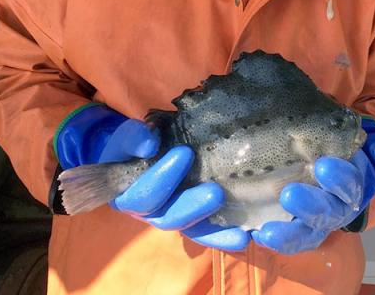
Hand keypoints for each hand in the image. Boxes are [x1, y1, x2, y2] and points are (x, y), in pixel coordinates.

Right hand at [55, 104, 248, 250]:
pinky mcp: (194, 221)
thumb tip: (149, 143)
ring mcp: (173, 218)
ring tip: (239, 229)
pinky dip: (225, 237)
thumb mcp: (130, 137)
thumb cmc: (135, 146)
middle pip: (169, 218)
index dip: (161, 177)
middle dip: (192, 206)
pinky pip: (208, 234)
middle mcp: (151, 214)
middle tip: (215, 192)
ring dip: (215, 230)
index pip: (142, 195)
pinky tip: (244, 237)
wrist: (143, 155)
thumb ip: (135, 138)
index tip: (184, 152)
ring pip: (192, 230)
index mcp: (130, 195)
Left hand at [251, 118, 374, 253]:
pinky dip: (274, 240)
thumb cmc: (323, 148)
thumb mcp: (327, 134)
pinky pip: (289, 241)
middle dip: (312, 205)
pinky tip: (254, 236)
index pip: (350, 180)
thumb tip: (296, 83)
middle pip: (330, 211)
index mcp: (348, 180)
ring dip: (288, 232)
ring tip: (266, 231)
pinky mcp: (298, 232)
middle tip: (289, 195)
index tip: (324, 164)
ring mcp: (317, 222)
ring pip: (308, 232)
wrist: (325, 169)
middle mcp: (336, 204)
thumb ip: (319, 121)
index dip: (339, 176)